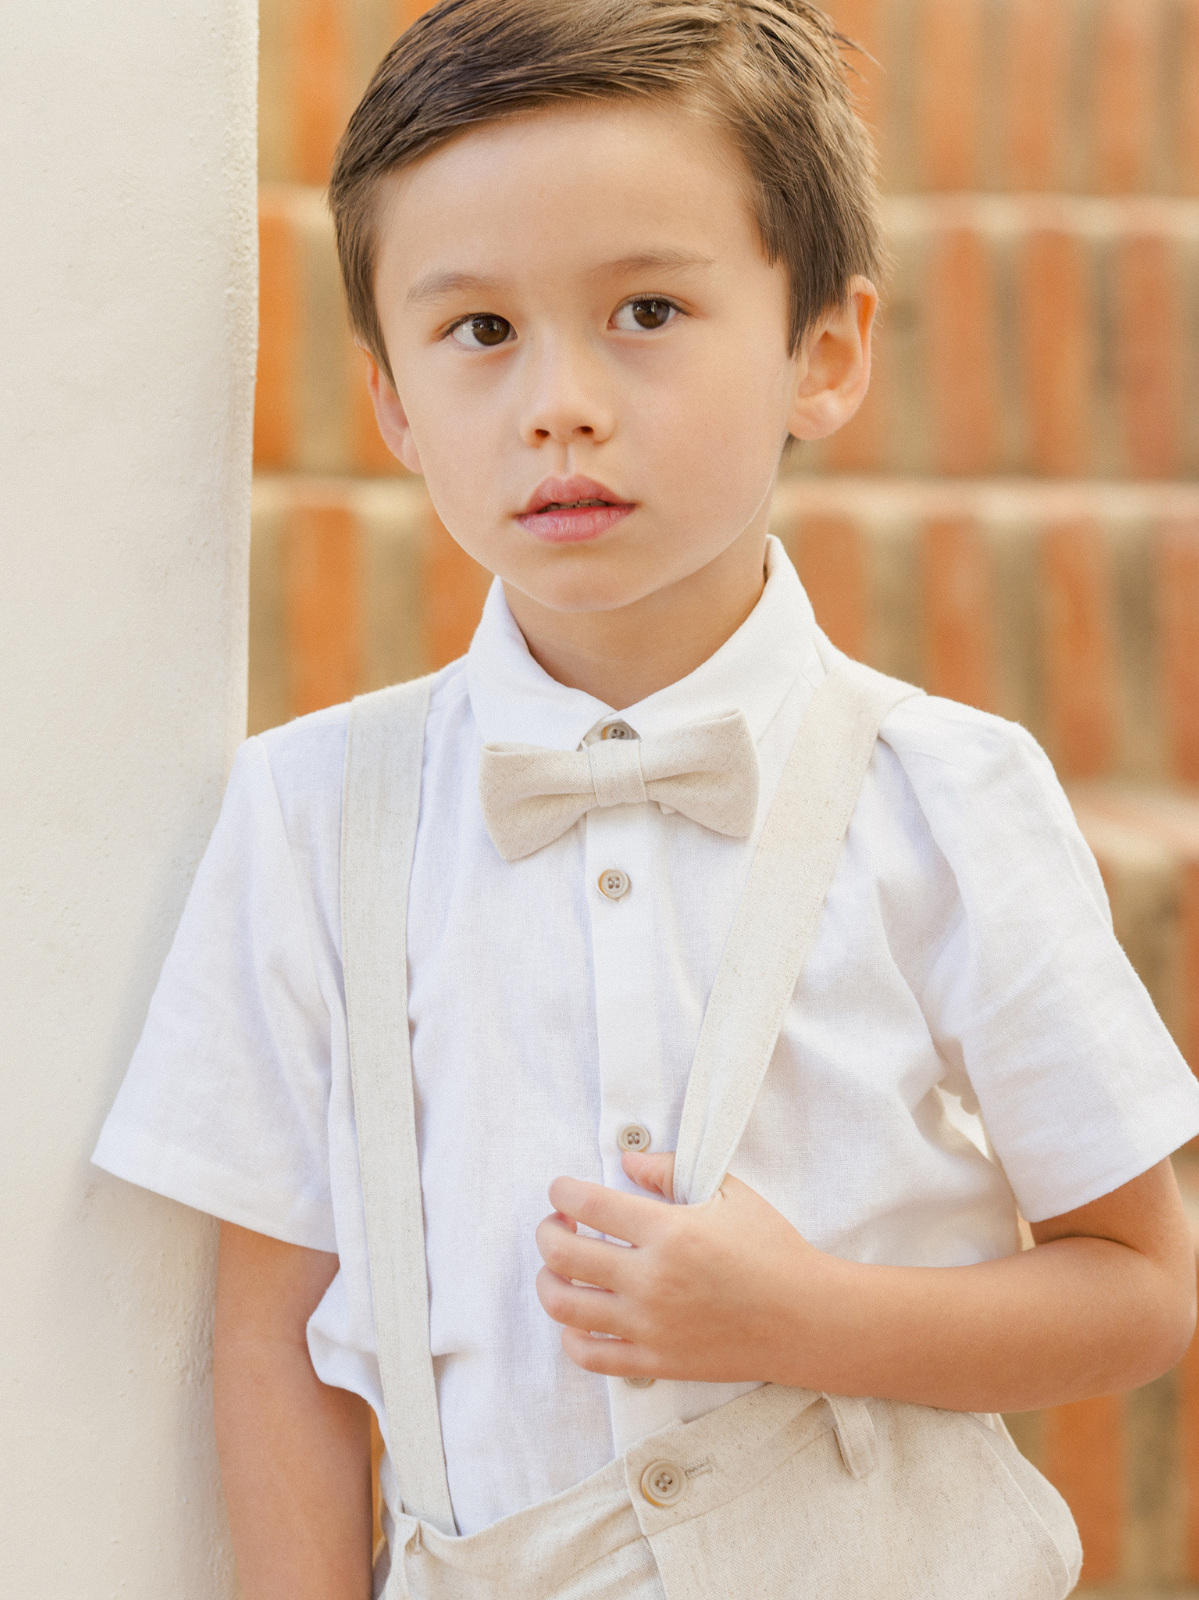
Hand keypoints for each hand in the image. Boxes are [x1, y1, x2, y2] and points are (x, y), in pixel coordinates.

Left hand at [534, 1152, 835, 1383]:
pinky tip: (578, 1318)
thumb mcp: (730, 1193)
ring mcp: (650, 1326)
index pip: (588, 1204)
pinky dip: (570, 1336)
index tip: (561, 1190)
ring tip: (558, 1269)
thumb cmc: (772, 1250)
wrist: (806, 1318)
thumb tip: (627, 1160)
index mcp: (669, 1232)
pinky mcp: (656, 1361)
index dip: (562, 1192)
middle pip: (563, 1255)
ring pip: (565, 1307)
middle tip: (556, 1225)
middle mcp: (651, 1280)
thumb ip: (672, 1171)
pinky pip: (590, 1356)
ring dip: (547, 1282)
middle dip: (547, 1232)